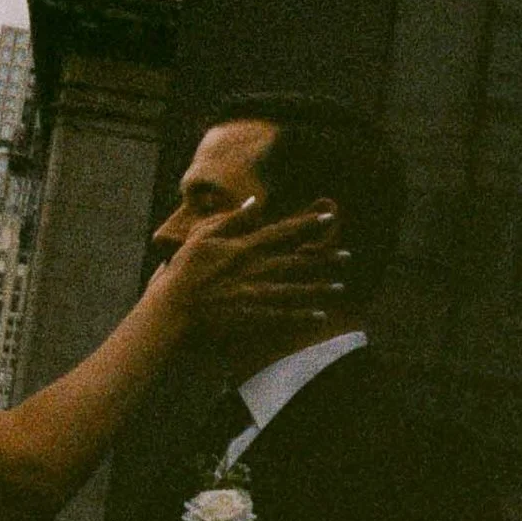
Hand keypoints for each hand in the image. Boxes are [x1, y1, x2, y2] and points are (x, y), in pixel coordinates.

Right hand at [161, 196, 346, 355]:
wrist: (173, 310)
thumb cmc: (184, 271)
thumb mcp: (202, 236)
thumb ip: (231, 219)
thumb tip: (255, 202)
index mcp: (243, 247)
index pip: (282, 232)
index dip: (307, 225)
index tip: (329, 218)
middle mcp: (254, 269)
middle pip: (296, 262)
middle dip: (324, 258)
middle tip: (348, 255)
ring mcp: (255, 295)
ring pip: (295, 290)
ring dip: (320, 288)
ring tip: (342, 286)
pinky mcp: (252, 318)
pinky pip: (283, 316)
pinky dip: (302, 316)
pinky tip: (320, 315)